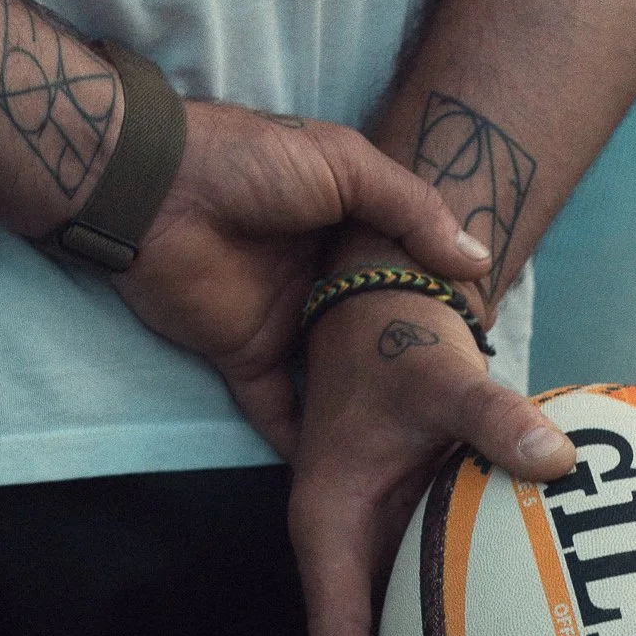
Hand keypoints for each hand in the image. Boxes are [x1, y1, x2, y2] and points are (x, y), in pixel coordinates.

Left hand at [110, 104, 492, 457]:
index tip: (478, 343)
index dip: (436, 306)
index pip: (402, 276)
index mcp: (346, 232)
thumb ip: (413, 209)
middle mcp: (319, 283)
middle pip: (371, 335)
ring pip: (331, 379)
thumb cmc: (250, 162)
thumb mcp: (347, 165)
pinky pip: (275, 410)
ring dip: (363, 412)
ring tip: (415, 452)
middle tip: (458, 412)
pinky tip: (343, 473)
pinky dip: (300, 441)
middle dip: (408, 369)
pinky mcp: (242, 356)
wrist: (156, 186)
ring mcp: (282, 324)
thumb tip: (475, 262)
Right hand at [291, 288, 576, 635]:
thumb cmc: (402, 346)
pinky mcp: (384, 549)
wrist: (375, 309)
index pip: (333, 630)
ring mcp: (357, 555)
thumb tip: (564, 460)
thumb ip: (498, 417)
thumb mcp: (445, 375)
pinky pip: (385, 629)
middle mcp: (334, 550)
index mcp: (328, 523)